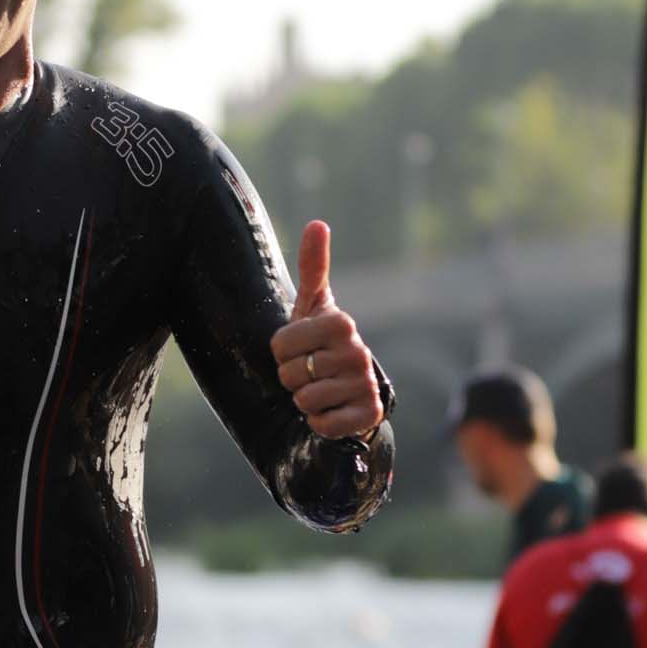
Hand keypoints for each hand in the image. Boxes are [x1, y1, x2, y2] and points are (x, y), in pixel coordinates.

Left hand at [270, 221, 381, 440]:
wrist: (350, 391)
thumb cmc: (323, 344)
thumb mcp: (314, 307)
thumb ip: (313, 268)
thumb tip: (317, 223)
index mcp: (341, 322)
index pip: (279, 345)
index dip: (282, 352)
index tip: (301, 349)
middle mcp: (358, 352)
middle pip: (289, 374)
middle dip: (293, 378)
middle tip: (311, 372)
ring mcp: (365, 384)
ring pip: (304, 400)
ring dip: (305, 401)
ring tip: (321, 390)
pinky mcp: (367, 415)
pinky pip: (322, 424)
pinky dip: (319, 423)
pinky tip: (332, 411)